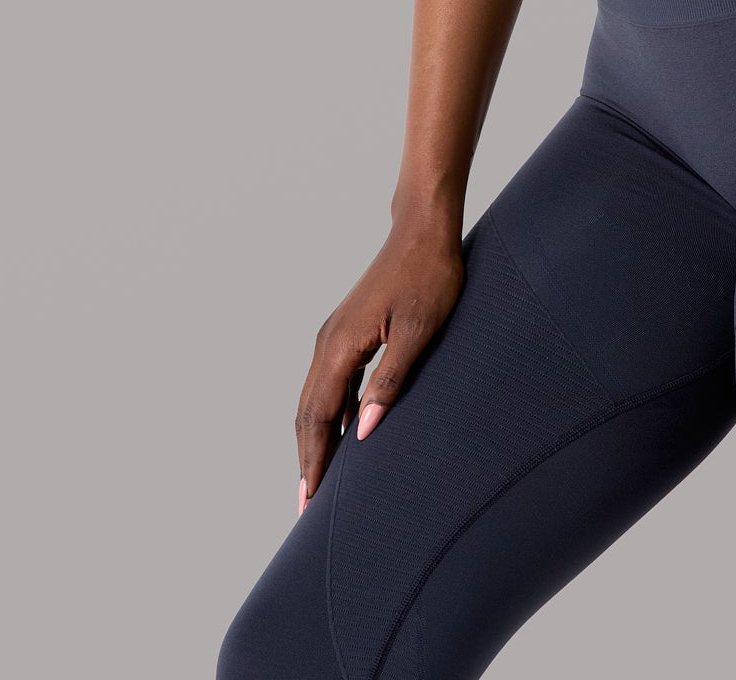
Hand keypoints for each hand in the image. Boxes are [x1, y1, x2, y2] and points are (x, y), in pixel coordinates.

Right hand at [294, 219, 464, 510]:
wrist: (424, 228)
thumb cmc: (429, 275)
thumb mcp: (418, 330)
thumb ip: (391, 379)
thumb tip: (363, 432)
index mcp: (340, 345)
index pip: (317, 417)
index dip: (313, 461)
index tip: (309, 501)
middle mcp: (329, 342)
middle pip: (308, 412)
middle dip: (307, 460)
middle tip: (307, 506)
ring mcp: (336, 335)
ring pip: (316, 398)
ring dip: (315, 439)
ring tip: (320, 479)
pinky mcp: (348, 331)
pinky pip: (331, 382)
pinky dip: (329, 414)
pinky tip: (342, 432)